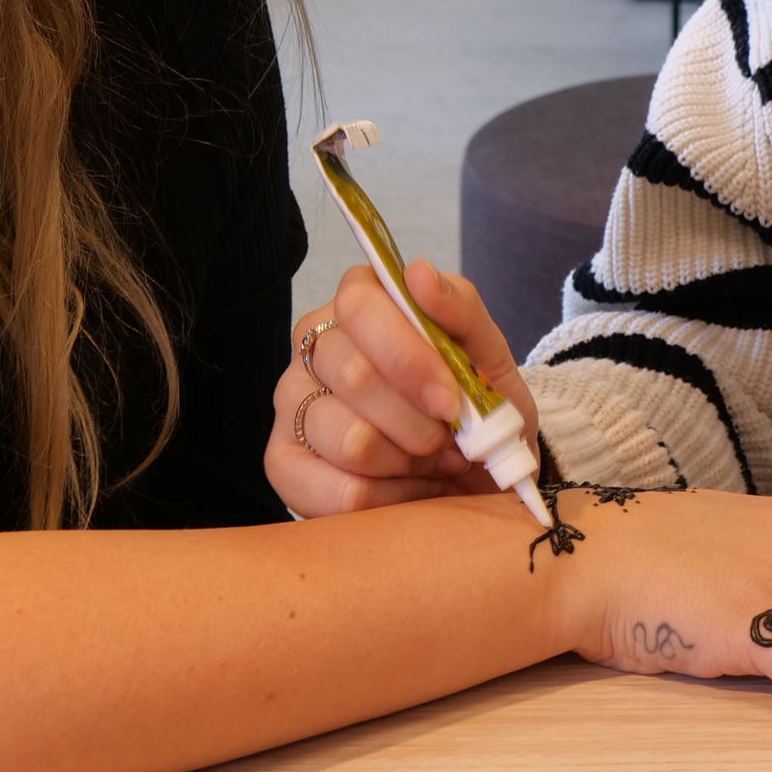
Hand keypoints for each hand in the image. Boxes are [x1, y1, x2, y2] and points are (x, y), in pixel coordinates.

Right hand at [267, 261, 542, 516]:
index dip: (410, 358)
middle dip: (420, 421)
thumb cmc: (476, 403)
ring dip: (410, 461)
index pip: (360, 308)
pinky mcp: (284, 464)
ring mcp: (292, 405)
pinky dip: (393, 498)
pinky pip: (340, 492)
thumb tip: (417, 273)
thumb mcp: (487, 354)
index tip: (451, 399)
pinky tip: (409, 486)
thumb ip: (461, 308)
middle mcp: (314, 347)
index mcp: (358, 303)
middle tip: (450, 436)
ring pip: (351, 441)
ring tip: (431, 458)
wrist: (481, 471)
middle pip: (355, 377)